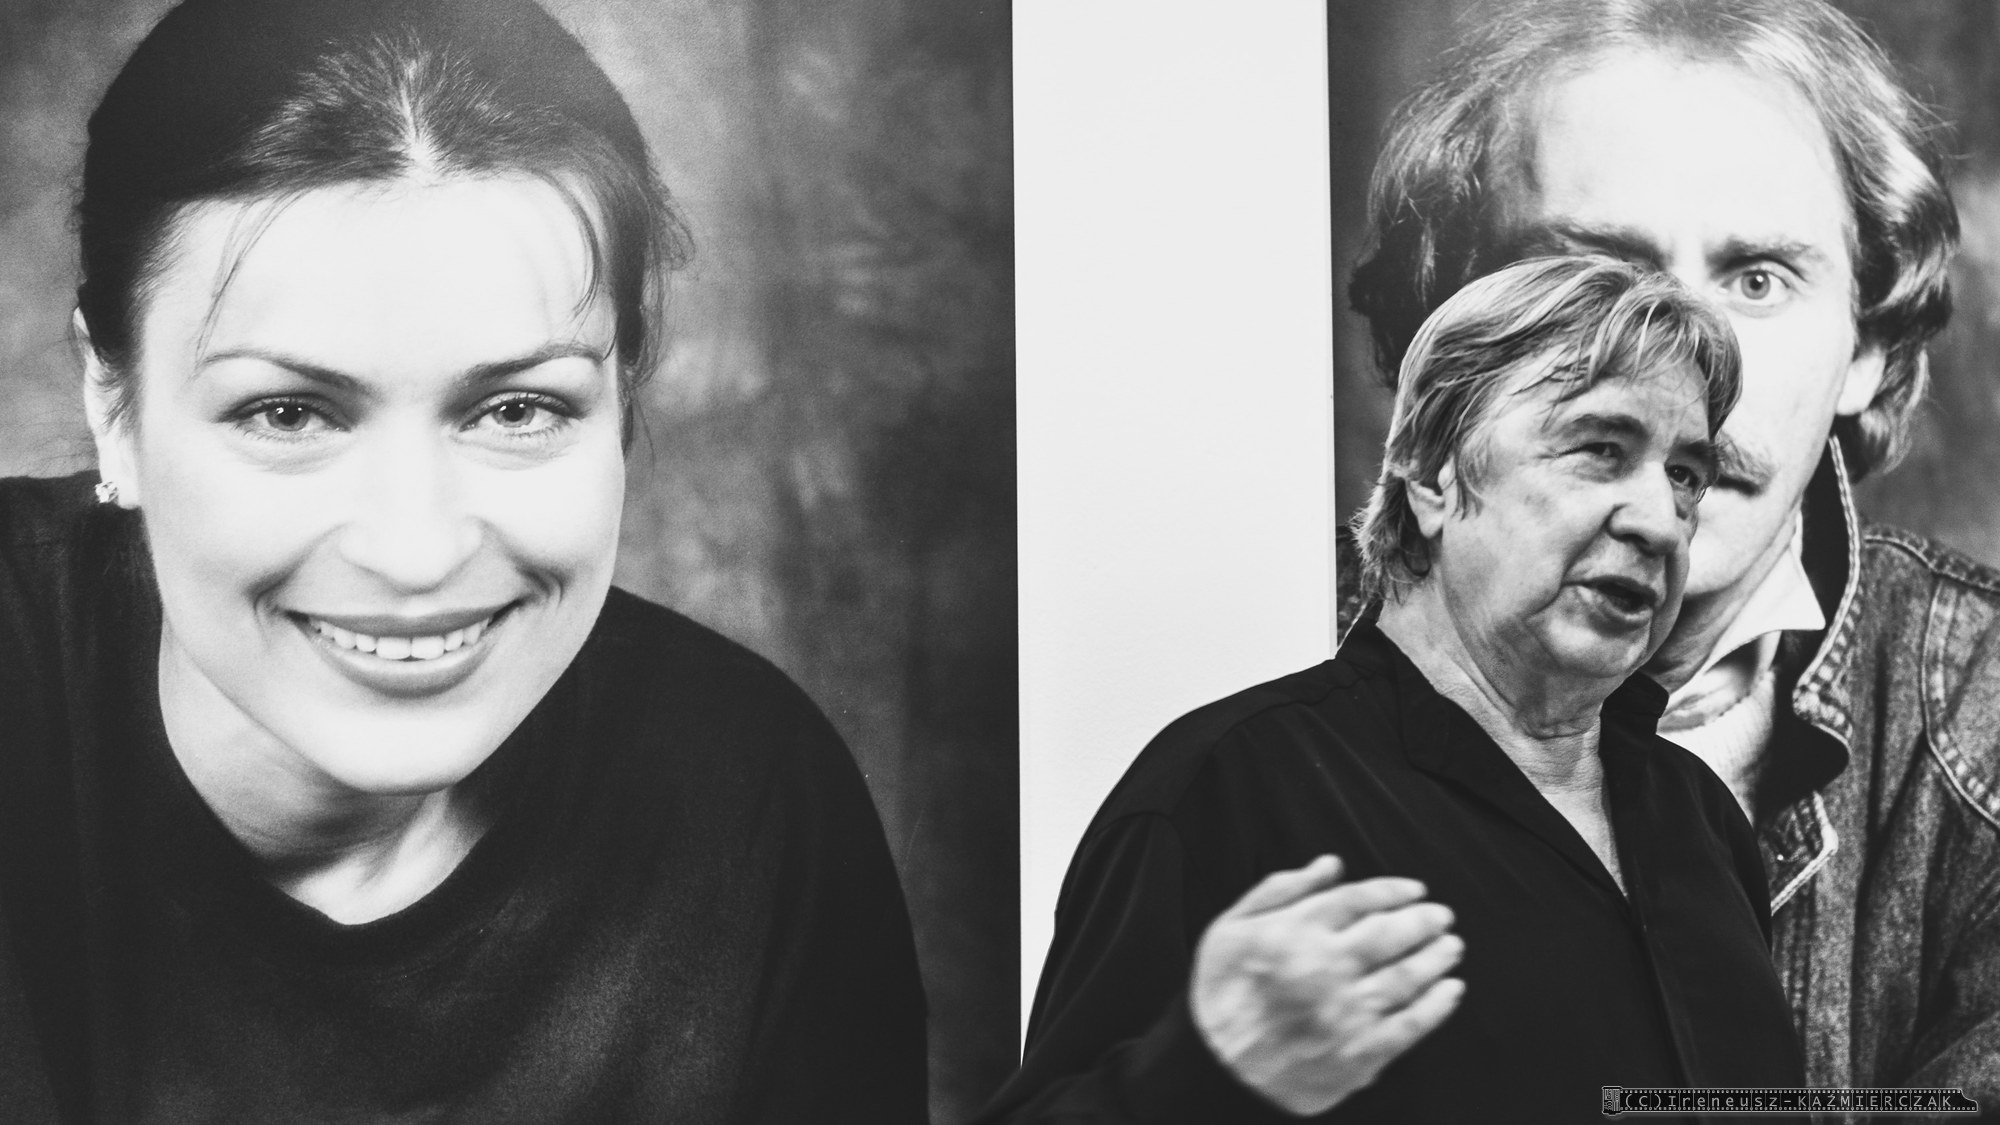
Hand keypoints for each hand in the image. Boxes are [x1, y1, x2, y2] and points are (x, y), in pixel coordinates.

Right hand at [1189, 855, 1464, 1115]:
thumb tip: (1329, 865)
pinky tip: (1450, 991)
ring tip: (1451, 947)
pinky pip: (1410, 1024)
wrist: (1216, 1070)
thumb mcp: (1230, 929)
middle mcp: (1325, 967)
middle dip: (1423, 921)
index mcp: (1295, 932)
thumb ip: (1281, 890)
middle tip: (1442, 916)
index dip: (1392, 891)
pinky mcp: (1360, 1051)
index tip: (1414, 890)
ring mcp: (1346, 1011)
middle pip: (1390, 933)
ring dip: (1436, 958)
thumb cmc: (1220, 996)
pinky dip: (1437, 1006)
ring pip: (1407, 976)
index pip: (1358, 900)